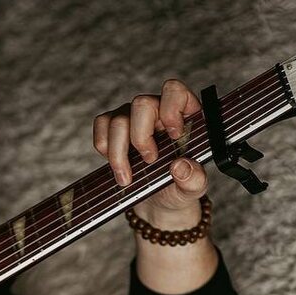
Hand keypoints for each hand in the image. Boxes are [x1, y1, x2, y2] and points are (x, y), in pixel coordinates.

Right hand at [93, 78, 208, 226]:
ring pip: (118, 120)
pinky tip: (117, 166)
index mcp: (184, 116)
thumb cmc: (178, 188)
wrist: (157, 203)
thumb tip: (180, 166)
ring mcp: (133, 117)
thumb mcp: (193, 189)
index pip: (174, 91)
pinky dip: (104, 148)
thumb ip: (194, 179)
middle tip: (149, 161)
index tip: (173, 136)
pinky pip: (101, 126)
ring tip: (127, 177)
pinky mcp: (113, 127)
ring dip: (119, 153)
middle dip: (140, 137)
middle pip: (141, 104)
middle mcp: (157, 110)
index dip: (171, 108)